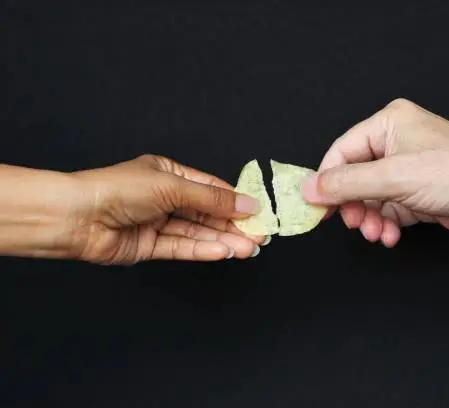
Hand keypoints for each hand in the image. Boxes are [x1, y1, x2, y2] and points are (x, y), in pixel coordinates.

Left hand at [63, 154, 267, 263]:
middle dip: (233, 225)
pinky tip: (223, 252)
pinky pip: (181, 247)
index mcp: (168, 174)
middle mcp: (164, 198)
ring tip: (248, 248)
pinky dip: (203, 250)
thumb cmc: (120, 189)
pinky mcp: (148, 246)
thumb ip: (212, 200)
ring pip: (197, 233)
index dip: (235, 201)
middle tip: (260, 237)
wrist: (77, 216)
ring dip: (223, 240)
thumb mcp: (173, 187)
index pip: (210, 189)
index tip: (259, 213)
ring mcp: (156, 223)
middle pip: (206, 214)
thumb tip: (248, 205)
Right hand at [302, 99, 448, 246]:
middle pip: (354, 178)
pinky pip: (389, 211)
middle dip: (353, 206)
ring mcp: (408, 171)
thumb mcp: (393, 177)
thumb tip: (309, 188)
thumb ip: (346, 184)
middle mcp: (396, 144)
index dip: (328, 181)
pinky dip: (385, 225)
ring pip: (370, 199)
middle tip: (354, 224)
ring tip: (376, 233)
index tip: (318, 208)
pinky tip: (390, 236)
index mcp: (387, 124)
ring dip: (369, 220)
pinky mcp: (418, 194)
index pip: (341, 152)